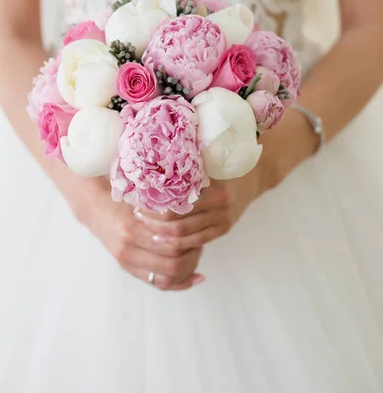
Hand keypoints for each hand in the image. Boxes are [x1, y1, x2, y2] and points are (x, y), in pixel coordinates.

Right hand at [69, 178, 204, 290]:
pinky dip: (179, 283)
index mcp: (132, 227)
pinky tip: (195, 277)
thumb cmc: (123, 199)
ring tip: (196, 255)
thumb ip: (162, 205)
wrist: (96, 210)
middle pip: (171, 262)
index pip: (171, 243)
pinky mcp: (129, 269)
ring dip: (187, 268)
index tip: (199, 229)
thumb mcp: (141, 197)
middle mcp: (128, 248)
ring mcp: (127, 261)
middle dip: (192, 255)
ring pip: (167, 277)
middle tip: (200, 242)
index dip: (190, 239)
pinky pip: (158, 284)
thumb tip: (194, 209)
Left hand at [135, 110, 316, 249]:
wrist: (257, 172)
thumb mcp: (207, 152)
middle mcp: (220, 205)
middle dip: (151, 220)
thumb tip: (147, 149)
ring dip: (159, 233)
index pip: (174, 202)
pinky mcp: (223, 229)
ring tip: (143, 225)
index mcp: (213, 184)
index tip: (136, 197)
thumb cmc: (224, 157)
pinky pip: (195, 243)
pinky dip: (175, 243)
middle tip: (135, 212)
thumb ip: (184, 154)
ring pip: (183, 237)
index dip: (152, 203)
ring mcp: (222, 220)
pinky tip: (160, 237)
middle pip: (176, 223)